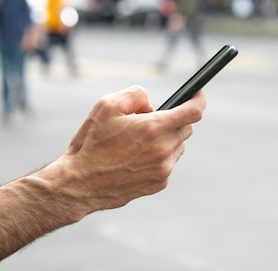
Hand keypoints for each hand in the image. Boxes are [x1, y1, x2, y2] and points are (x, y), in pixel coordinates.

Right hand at [48, 86, 205, 220]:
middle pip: (186, 128)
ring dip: (166, 139)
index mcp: (153, 128)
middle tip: (147, 121)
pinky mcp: (159, 183)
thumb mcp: (106, 106)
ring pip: (178, 146)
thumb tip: (152, 104)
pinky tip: (136, 158)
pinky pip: (168, 163)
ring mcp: (163, 169)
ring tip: (138, 142)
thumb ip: (136, 94)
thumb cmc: (91, 143)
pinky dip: (159, 157)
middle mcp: (164, 149)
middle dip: (172, 120)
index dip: (198, 99)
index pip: (193, 111)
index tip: (197, 94)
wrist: (79, 184)